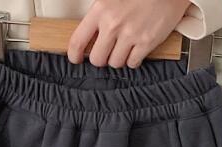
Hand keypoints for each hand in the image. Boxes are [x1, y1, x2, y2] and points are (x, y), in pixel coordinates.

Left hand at [68, 0, 191, 68]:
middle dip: (101, 58)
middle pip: (97, 59)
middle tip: (107, 52)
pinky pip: (133, 63)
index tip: (76, 59)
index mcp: (100, 9)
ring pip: (115, 63)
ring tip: (124, 47)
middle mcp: (113, 23)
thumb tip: (87, 34)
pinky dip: (133, 60)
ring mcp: (131, 34)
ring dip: (118, 58)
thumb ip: (98, 13)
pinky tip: (136, 49)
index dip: (74, 55)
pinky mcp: (147, 41)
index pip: (77, 41)